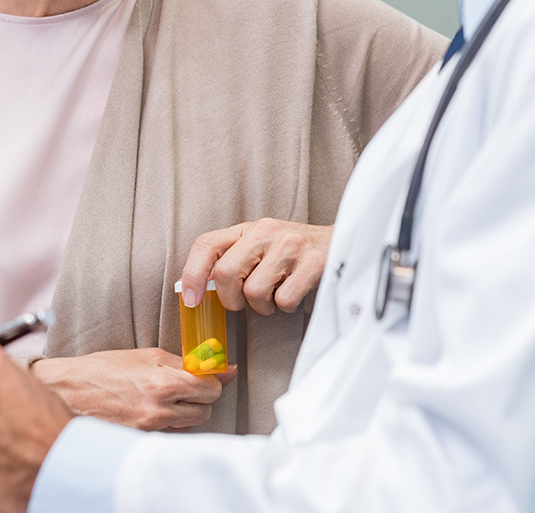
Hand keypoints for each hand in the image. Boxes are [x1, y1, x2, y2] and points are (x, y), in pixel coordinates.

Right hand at [31, 347, 235, 430]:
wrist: (69, 391)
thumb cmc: (105, 369)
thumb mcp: (146, 355)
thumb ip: (186, 363)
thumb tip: (226, 369)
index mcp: (163, 384)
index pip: (210, 390)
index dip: (209, 382)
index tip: (202, 377)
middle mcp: (159, 411)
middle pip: (204, 411)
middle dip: (199, 398)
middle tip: (182, 386)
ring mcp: (150, 430)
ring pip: (189, 425)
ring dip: (184, 412)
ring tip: (162, 398)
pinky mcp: (141, 441)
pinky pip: (170, 435)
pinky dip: (168, 424)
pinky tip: (151, 411)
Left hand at [181, 218, 332, 314]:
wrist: (342, 243)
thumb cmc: (294, 252)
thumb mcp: (260, 247)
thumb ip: (233, 260)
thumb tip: (200, 287)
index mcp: (248, 228)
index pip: (207, 244)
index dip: (193, 273)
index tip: (192, 299)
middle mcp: (266, 231)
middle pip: (227, 274)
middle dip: (233, 299)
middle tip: (246, 301)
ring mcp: (290, 246)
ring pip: (255, 292)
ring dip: (263, 305)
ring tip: (276, 294)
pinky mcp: (312, 264)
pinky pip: (284, 300)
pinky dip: (286, 306)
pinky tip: (295, 292)